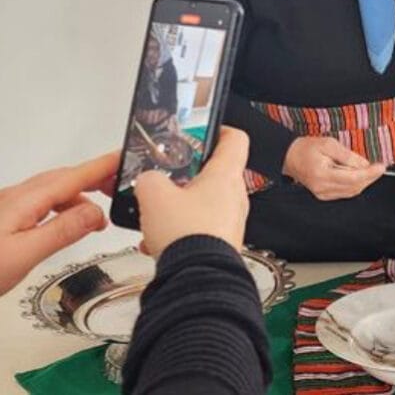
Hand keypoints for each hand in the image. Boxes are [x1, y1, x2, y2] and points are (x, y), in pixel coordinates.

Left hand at [0, 152, 118, 295]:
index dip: (102, 165)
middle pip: (63, 178)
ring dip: (79, 195)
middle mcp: (16, 197)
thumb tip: (97, 213)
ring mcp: (7, 207)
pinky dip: (62, 207)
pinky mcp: (3, 218)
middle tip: (122, 188)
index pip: (73, 176)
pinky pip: (41, 203)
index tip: (127, 156)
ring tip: (98, 216)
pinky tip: (65, 225)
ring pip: (51, 191)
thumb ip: (62, 231)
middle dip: (95, 178)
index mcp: (24, 201)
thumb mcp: (24, 255)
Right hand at [134, 127, 249, 257]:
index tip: (204, 129)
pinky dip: (178, 231)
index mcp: (226, 175)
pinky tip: (157, 240)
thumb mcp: (154, 194)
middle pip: (213, 173)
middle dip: (186, 176)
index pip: (235, 138)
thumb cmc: (188, 235)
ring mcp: (229, 221)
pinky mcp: (220, 243)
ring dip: (178, 206)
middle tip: (167, 176)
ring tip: (155, 213)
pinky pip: (198, 229)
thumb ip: (149, 178)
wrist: (196, 278)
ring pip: (202, 204)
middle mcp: (234, 197)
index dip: (219, 129)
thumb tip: (148, 179)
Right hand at [283, 136, 384, 199]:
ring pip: (351, 191)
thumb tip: (365, 164)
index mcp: (322, 175)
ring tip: (371, 169)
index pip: (352, 178)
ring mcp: (323, 194)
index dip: (369, 173)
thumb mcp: (329, 144)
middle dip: (370, 177)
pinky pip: (345, 192)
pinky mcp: (324, 195)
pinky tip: (359, 175)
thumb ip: (347, 155)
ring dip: (364, 181)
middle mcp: (322, 188)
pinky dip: (356, 184)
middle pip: (354, 187)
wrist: (290, 157)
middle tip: (379, 167)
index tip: (381, 166)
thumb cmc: (308, 148)